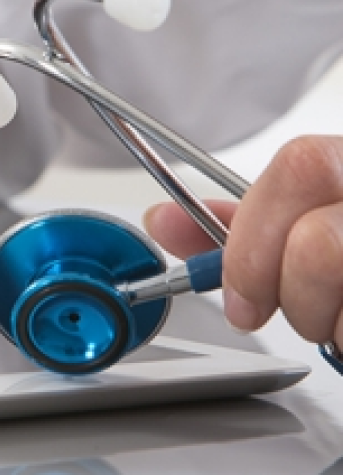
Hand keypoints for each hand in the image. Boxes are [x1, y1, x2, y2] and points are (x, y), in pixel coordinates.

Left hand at [144, 135, 342, 346]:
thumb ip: (243, 225)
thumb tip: (163, 221)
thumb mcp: (306, 223)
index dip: (253, 236)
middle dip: (285, 291)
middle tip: (287, 309)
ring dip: (328, 323)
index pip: (300, 165)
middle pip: (319, 241)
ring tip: (341, 316)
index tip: (238, 289)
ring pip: (340, 278)